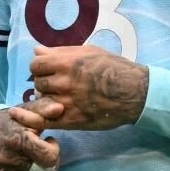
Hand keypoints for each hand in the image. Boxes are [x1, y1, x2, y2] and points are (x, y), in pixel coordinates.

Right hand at [0, 107, 59, 170]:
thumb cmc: (10, 122)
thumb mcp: (26, 110)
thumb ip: (44, 109)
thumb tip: (60, 108)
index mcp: (16, 140)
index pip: (48, 157)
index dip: (55, 150)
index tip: (49, 141)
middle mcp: (7, 160)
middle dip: (51, 164)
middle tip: (45, 154)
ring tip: (39, 163)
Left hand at [16, 45, 147, 130]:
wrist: (134, 92)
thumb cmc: (113, 67)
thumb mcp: (88, 52)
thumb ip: (60, 52)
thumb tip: (36, 50)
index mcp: (66, 63)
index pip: (35, 65)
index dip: (40, 67)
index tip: (48, 70)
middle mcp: (63, 82)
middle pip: (37, 83)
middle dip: (45, 83)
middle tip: (57, 85)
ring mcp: (66, 103)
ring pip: (41, 101)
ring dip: (47, 99)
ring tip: (60, 98)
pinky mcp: (71, 120)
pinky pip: (47, 120)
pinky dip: (45, 116)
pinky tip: (54, 112)